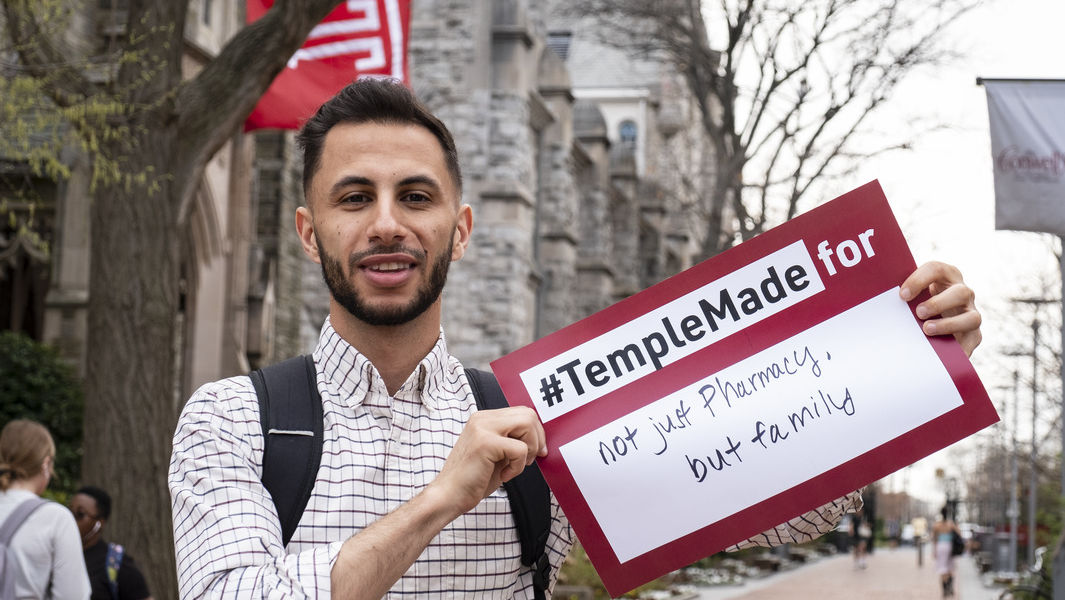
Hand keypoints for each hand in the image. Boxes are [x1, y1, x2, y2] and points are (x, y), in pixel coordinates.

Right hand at [431, 406, 545, 516]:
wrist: (449, 496)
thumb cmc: (472, 479)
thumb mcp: (497, 453)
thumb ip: (512, 440)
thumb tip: (539, 438)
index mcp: (484, 419)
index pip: (523, 412)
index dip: (536, 433)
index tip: (536, 452)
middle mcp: (482, 418)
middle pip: (528, 414)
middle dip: (537, 439)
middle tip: (529, 460)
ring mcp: (482, 428)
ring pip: (527, 424)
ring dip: (529, 449)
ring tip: (514, 466)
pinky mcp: (485, 443)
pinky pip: (520, 449)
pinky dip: (518, 466)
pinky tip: (504, 475)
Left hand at [899, 261, 981, 355]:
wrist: (935, 323)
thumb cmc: (915, 305)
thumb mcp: (911, 296)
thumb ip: (901, 294)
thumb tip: (873, 298)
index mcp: (946, 277)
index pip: (936, 269)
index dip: (919, 280)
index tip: (902, 295)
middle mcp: (963, 293)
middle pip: (961, 292)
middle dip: (938, 303)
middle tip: (918, 313)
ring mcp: (971, 314)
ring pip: (972, 317)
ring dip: (949, 324)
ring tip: (926, 330)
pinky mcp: (975, 335)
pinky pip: (972, 341)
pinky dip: (958, 348)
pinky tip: (941, 354)